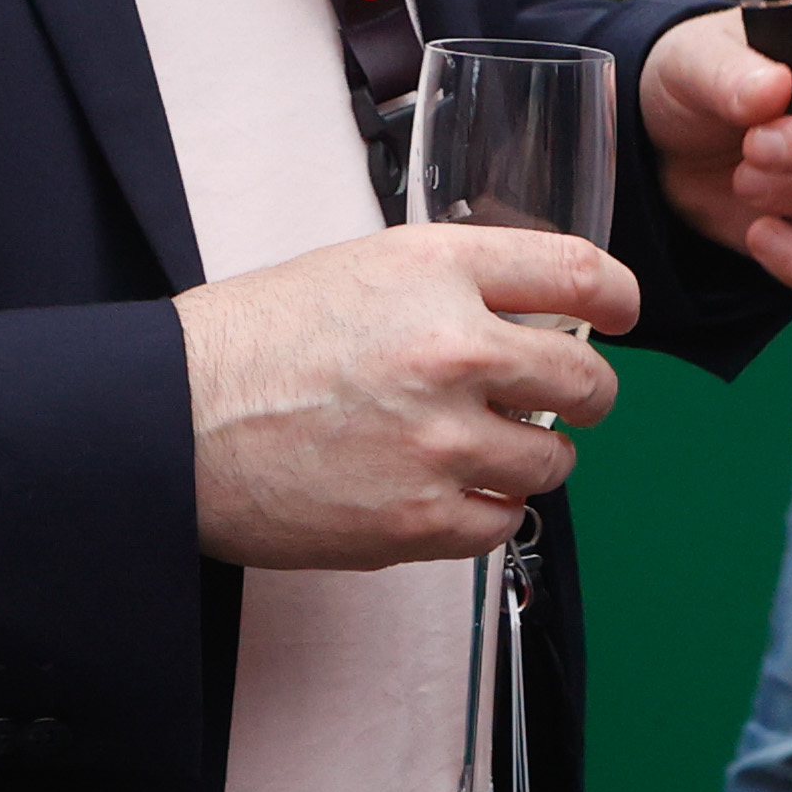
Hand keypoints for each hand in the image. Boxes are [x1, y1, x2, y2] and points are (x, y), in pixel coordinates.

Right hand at [172, 223, 629, 570]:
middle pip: (588, 381)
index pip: (581, 273)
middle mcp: (453, 349)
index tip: (619, 314)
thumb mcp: (361, 267)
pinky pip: (502, 523)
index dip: (617, 297)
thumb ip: (452, 282)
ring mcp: (441, 441)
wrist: (172, 420)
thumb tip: (528, 314)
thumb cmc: (253, 342)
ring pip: (553, 462)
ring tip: (480, 449)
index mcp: (438, 271)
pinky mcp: (419, 519)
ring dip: (530, 458)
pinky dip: (484, 512)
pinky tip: (445, 492)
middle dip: (585, 393)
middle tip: (563, 399)